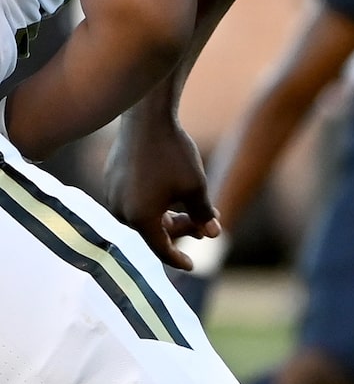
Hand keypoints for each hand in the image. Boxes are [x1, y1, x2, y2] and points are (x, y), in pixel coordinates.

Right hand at [105, 111, 219, 270]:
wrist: (147, 117)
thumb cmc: (174, 153)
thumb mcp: (196, 186)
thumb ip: (203, 214)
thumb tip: (213, 234)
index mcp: (140, 219)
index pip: (161, 250)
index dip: (178, 259)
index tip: (192, 266)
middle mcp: (120, 211)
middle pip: (153, 232)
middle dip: (181, 229)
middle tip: (206, 224)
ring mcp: (112, 194)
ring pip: (143, 215)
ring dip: (168, 216)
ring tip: (192, 207)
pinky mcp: (111, 179)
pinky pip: (133, 200)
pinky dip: (153, 202)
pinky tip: (171, 193)